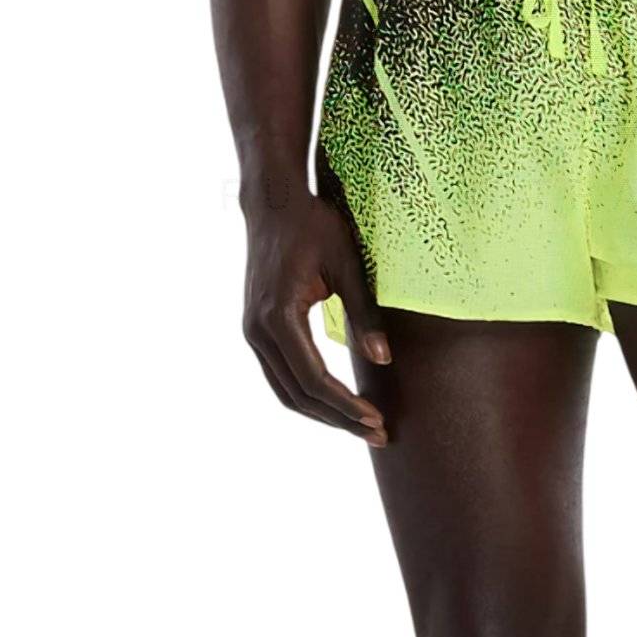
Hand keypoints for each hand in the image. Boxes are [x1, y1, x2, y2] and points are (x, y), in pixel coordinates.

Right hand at [242, 184, 390, 445]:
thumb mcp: (348, 264)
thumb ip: (364, 313)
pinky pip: (281, 377)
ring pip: (286, 392)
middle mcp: (257, 330)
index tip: (377, 419)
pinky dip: (309, 397)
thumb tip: (383, 360)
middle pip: (298, 395)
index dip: (346, 406)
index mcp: (278, 316)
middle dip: (339, 420)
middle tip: (379, 434)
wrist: (273, 203)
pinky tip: (339, 405)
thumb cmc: (313, 226)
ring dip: (324, 414)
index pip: (314, 379)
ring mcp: (253, 332)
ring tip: (363, 427)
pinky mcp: (257, 331)